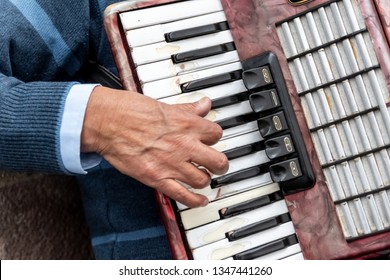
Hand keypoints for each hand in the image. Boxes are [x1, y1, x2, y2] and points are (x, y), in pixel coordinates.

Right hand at [81, 86, 228, 207]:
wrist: (107, 122)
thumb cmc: (130, 110)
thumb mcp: (164, 105)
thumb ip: (188, 109)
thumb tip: (204, 104)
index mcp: (187, 124)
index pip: (216, 134)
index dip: (214, 137)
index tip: (211, 140)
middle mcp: (184, 145)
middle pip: (218, 161)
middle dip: (220, 164)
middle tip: (217, 164)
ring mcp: (171, 164)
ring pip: (203, 180)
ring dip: (205, 180)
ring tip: (203, 177)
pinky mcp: (157, 178)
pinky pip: (183, 196)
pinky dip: (195, 201)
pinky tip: (201, 200)